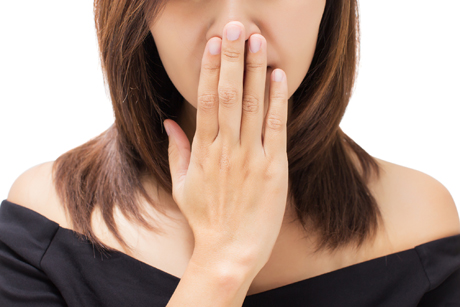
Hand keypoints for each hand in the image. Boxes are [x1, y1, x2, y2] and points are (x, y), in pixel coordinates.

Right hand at [163, 21, 288, 275]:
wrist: (230, 251)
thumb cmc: (206, 219)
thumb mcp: (181, 186)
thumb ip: (177, 150)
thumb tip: (168, 123)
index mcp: (203, 152)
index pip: (205, 101)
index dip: (209, 69)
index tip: (213, 43)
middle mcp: (226, 150)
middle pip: (229, 95)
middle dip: (231, 58)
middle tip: (234, 27)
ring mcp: (251, 158)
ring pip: (253, 106)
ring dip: (255, 70)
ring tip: (256, 40)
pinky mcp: (274, 169)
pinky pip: (276, 128)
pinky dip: (278, 100)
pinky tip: (278, 76)